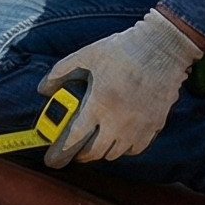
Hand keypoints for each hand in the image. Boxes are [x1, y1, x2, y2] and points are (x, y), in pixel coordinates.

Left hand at [37, 8, 202, 167]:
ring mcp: (138, 126)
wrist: (162, 47)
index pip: (75, 139)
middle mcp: (118, 120)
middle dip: (81, 155)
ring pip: (116, 153)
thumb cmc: (123, 50)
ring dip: (103, 150)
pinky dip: (125, 148)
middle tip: (76, 150)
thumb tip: (43, 89)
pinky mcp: (155, 125)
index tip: (53, 157)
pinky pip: (136, 148)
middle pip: (95, 153)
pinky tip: (120, 137)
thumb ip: (61, 72)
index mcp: (99, 103)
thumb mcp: (87, 55)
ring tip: (98, 140)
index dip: (61, 152)